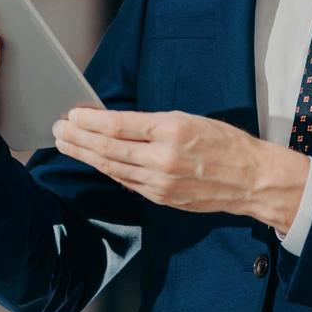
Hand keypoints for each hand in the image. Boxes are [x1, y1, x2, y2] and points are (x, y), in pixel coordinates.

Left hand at [52, 108, 309, 231]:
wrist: (252, 179)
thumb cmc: (226, 143)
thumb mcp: (191, 119)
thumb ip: (153, 123)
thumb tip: (116, 122)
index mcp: (171, 130)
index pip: (119, 125)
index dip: (90, 121)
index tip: (72, 113)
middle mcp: (163, 158)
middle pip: (108, 148)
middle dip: (78, 138)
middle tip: (58, 129)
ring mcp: (160, 182)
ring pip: (113, 168)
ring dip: (86, 156)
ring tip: (66, 144)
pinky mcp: (162, 198)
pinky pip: (127, 182)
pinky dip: (108, 170)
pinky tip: (95, 161)